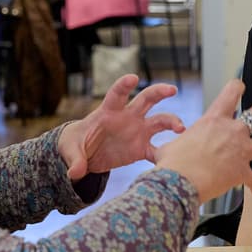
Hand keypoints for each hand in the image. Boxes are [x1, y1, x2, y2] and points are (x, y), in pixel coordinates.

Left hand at [58, 74, 183, 179]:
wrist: (85, 155)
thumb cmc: (75, 144)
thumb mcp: (70, 150)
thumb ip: (75, 160)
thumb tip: (75, 173)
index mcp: (108, 112)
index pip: (117, 95)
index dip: (124, 85)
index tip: (133, 78)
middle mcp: (127, 117)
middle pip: (146, 99)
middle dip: (159, 92)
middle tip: (172, 89)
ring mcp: (137, 132)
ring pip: (159, 121)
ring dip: (171, 122)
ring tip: (181, 129)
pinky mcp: (141, 148)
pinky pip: (157, 150)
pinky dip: (167, 153)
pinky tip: (176, 157)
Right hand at [154, 79, 251, 201]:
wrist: (178, 184)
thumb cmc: (172, 165)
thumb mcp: (168, 147)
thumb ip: (173, 146)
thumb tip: (161, 150)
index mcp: (213, 120)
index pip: (231, 92)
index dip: (237, 87)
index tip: (239, 86)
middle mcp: (232, 131)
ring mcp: (241, 151)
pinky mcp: (243, 172)